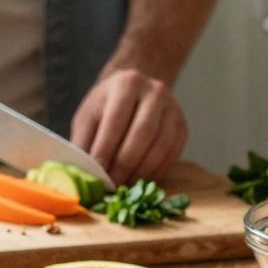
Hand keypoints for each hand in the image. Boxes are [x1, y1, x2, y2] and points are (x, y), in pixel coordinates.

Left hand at [71, 68, 186, 183]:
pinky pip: (172, 154)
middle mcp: (155, 91)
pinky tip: (140, 180)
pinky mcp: (182, 127)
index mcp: (127, 83)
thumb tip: (84, 172)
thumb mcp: (88, 115)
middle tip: (112, 184)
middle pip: (142, 133)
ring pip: (160, 146)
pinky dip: (156, 171)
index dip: (106, 150)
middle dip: (125, 164)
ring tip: (125, 185)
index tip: (97, 173)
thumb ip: (84, 140)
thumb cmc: (106, 106)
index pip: (116, 121)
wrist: (134, 90)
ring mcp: (173, 109)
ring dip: (142, 171)